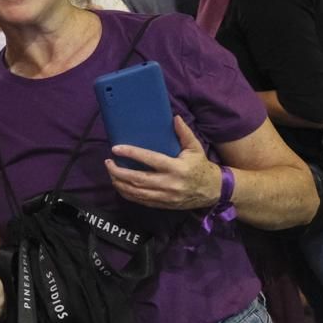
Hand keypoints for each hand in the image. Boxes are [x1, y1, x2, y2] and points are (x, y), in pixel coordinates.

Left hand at [106, 116, 220, 210]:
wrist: (213, 191)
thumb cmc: (201, 166)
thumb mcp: (195, 148)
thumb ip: (184, 133)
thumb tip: (174, 117)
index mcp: (177, 168)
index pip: (150, 160)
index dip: (132, 153)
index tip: (116, 148)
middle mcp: (170, 184)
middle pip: (138, 179)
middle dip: (118, 171)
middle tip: (108, 162)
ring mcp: (165, 196)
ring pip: (136, 192)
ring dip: (119, 183)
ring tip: (111, 172)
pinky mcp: (163, 204)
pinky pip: (140, 201)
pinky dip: (127, 194)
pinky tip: (119, 185)